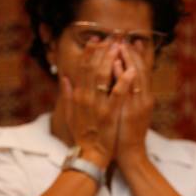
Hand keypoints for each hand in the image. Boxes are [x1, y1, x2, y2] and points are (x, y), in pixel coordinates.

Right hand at [59, 39, 135, 167]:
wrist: (90, 156)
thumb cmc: (83, 136)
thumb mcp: (70, 114)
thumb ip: (68, 95)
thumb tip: (64, 78)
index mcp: (78, 97)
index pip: (82, 69)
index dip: (89, 53)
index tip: (96, 40)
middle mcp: (86, 98)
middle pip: (93, 69)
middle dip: (102, 51)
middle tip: (112, 38)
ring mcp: (98, 106)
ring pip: (104, 77)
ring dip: (112, 60)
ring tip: (120, 47)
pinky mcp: (110, 114)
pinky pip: (117, 95)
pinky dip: (124, 81)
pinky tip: (131, 70)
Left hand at [113, 43, 154, 166]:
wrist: (131, 154)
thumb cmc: (127, 134)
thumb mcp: (130, 112)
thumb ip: (128, 96)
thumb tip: (123, 80)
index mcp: (144, 98)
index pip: (142, 71)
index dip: (137, 56)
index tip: (131, 42)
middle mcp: (145, 99)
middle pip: (141, 70)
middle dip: (132, 53)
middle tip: (124, 38)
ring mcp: (140, 105)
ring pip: (136, 77)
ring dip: (127, 59)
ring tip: (120, 44)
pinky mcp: (132, 112)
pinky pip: (126, 90)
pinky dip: (121, 76)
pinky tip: (114, 64)